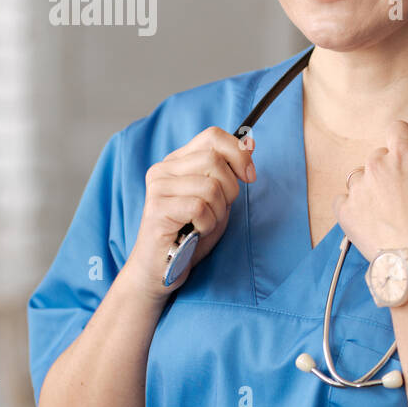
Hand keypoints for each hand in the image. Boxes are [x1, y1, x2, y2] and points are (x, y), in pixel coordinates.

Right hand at [125, 127, 255, 298]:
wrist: (161, 270)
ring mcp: (157, 188)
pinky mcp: (157, 209)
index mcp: (177, 161)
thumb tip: (250, 143)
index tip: (250, 176)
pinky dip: (207, 224)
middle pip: (215, 160)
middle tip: (218, 211)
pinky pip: (200, 208)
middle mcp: (163, 169)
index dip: (238, 152)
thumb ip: (229, 172)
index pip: (213, 136)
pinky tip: (195, 232)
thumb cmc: (191, 234)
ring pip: (211, 186)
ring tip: (204, 224)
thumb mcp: (217, 198)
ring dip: (218, 212)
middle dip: (230, 190)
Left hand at [330, 121, 407, 262]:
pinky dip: (355, 204)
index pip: (398, 128)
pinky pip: (344, 198)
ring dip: (372, 185)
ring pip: (361, 176)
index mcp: (402, 155)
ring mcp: (357, 188)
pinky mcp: (345, 211)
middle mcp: (375, 166)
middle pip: (379, 155)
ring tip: (388, 209)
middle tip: (406, 192)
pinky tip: (371, 217)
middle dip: (391, 167)